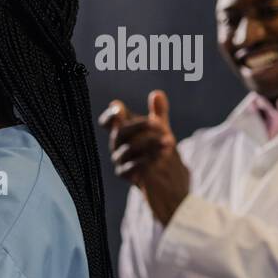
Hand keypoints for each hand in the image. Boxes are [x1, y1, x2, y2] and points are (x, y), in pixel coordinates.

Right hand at [98, 89, 190, 225]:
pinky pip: (131, 166)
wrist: (168, 183)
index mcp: (123, 132)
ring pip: (127, 149)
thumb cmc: (159, 153)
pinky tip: (163, 156)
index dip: (110, 116)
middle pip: (119, 132)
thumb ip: (159, 114)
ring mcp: (120, 161)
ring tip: (169, 142)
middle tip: (159, 124)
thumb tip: (157, 94)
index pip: (108, 122)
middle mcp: (117, 146)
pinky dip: (147, 160)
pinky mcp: (126, 175)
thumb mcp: (162, 131)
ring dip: (149, 144)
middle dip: (139, 126)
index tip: (119, 109)